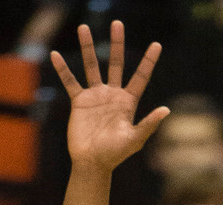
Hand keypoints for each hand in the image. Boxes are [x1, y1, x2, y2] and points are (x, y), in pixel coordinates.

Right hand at [50, 21, 169, 173]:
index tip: (157, 44)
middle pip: (116, 64)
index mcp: (128, 102)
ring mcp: (95, 96)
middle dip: (117, 44)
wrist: (92, 163)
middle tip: (117, 24)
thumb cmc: (115, 154)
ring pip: (91, 66)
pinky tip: (56, 54)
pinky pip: (70, 81)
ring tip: (83, 28)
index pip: (140, 77)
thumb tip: (166, 110)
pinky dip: (63, 69)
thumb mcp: (135, 139)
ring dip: (88, 47)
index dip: (148, 62)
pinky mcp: (79, 102)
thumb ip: (148, 124)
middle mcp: (112, 95)